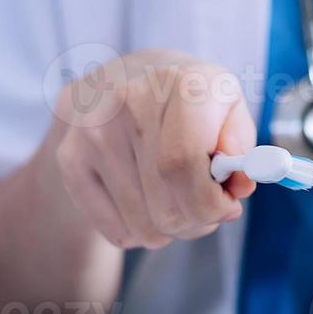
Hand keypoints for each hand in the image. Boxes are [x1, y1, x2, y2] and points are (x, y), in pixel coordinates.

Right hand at [44, 49, 256, 248]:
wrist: (120, 80)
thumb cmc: (188, 102)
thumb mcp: (229, 108)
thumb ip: (242, 147)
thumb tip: (238, 185)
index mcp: (184, 82)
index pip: (185, 165)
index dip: (211, 202)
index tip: (226, 205)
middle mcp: (130, 100)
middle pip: (167, 205)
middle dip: (197, 222)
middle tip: (205, 209)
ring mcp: (93, 131)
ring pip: (144, 225)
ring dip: (171, 231)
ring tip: (177, 204)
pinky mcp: (69, 158)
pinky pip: (117, 231)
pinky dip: (140, 233)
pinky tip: (147, 204)